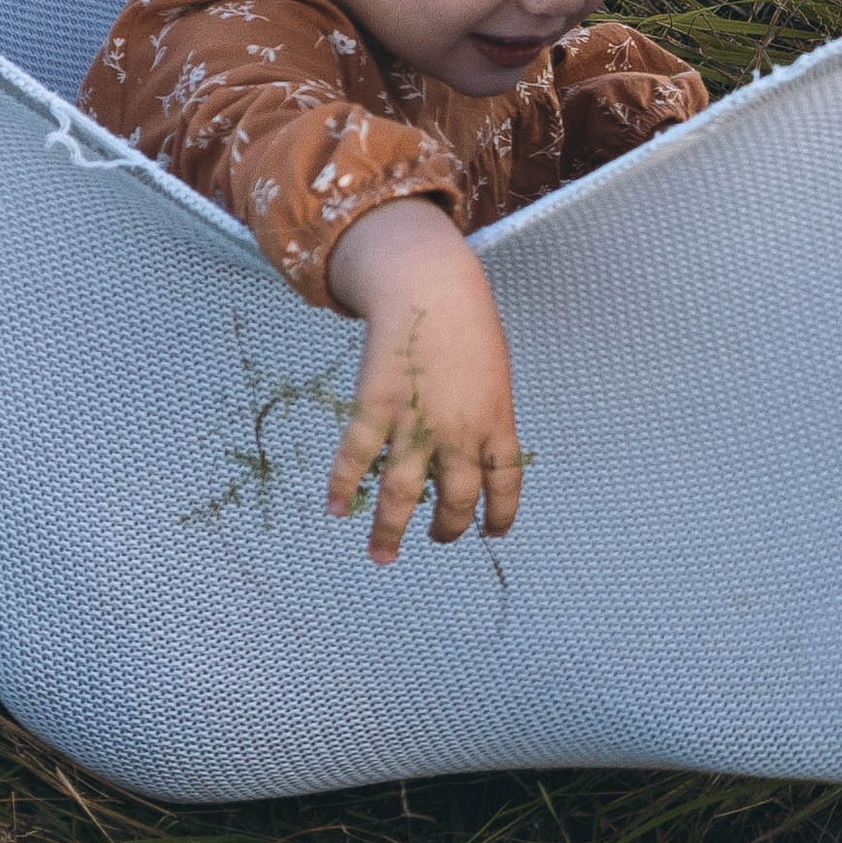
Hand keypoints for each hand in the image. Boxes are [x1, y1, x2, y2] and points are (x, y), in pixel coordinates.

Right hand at [323, 199, 524, 562]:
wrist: (431, 287)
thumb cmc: (466, 324)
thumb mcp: (492, 373)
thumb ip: (485, 414)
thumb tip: (474, 451)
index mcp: (497, 421)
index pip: (505, 483)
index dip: (501, 513)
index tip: (492, 533)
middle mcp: (459, 431)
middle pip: (457, 499)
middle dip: (447, 529)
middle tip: (435, 539)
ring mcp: (416, 422)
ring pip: (403, 494)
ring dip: (390, 531)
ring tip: (382, 555)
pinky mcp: (375, 407)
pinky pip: (356, 458)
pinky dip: (342, 487)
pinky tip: (336, 509)